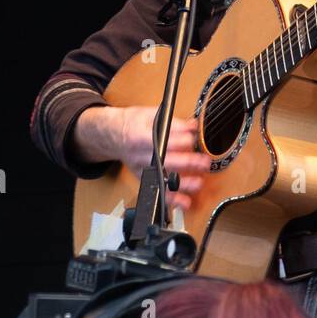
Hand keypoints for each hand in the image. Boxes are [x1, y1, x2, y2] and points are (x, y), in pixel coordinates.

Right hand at [75, 105, 209, 211]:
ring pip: (162, 180)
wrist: (113, 136)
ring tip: (198, 183)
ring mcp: (142, 170)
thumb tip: (192, 126)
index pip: (159, 141)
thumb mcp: (148, 115)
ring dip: (182, 183)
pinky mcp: (144, 179)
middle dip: (185, 163)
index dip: (177, 140)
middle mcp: (140, 157)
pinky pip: (158, 191)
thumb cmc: (132, 124)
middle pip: (163, 162)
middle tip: (203, 162)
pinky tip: (184, 202)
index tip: (192, 138)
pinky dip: (172, 199)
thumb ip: (171, 122)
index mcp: (138, 137)